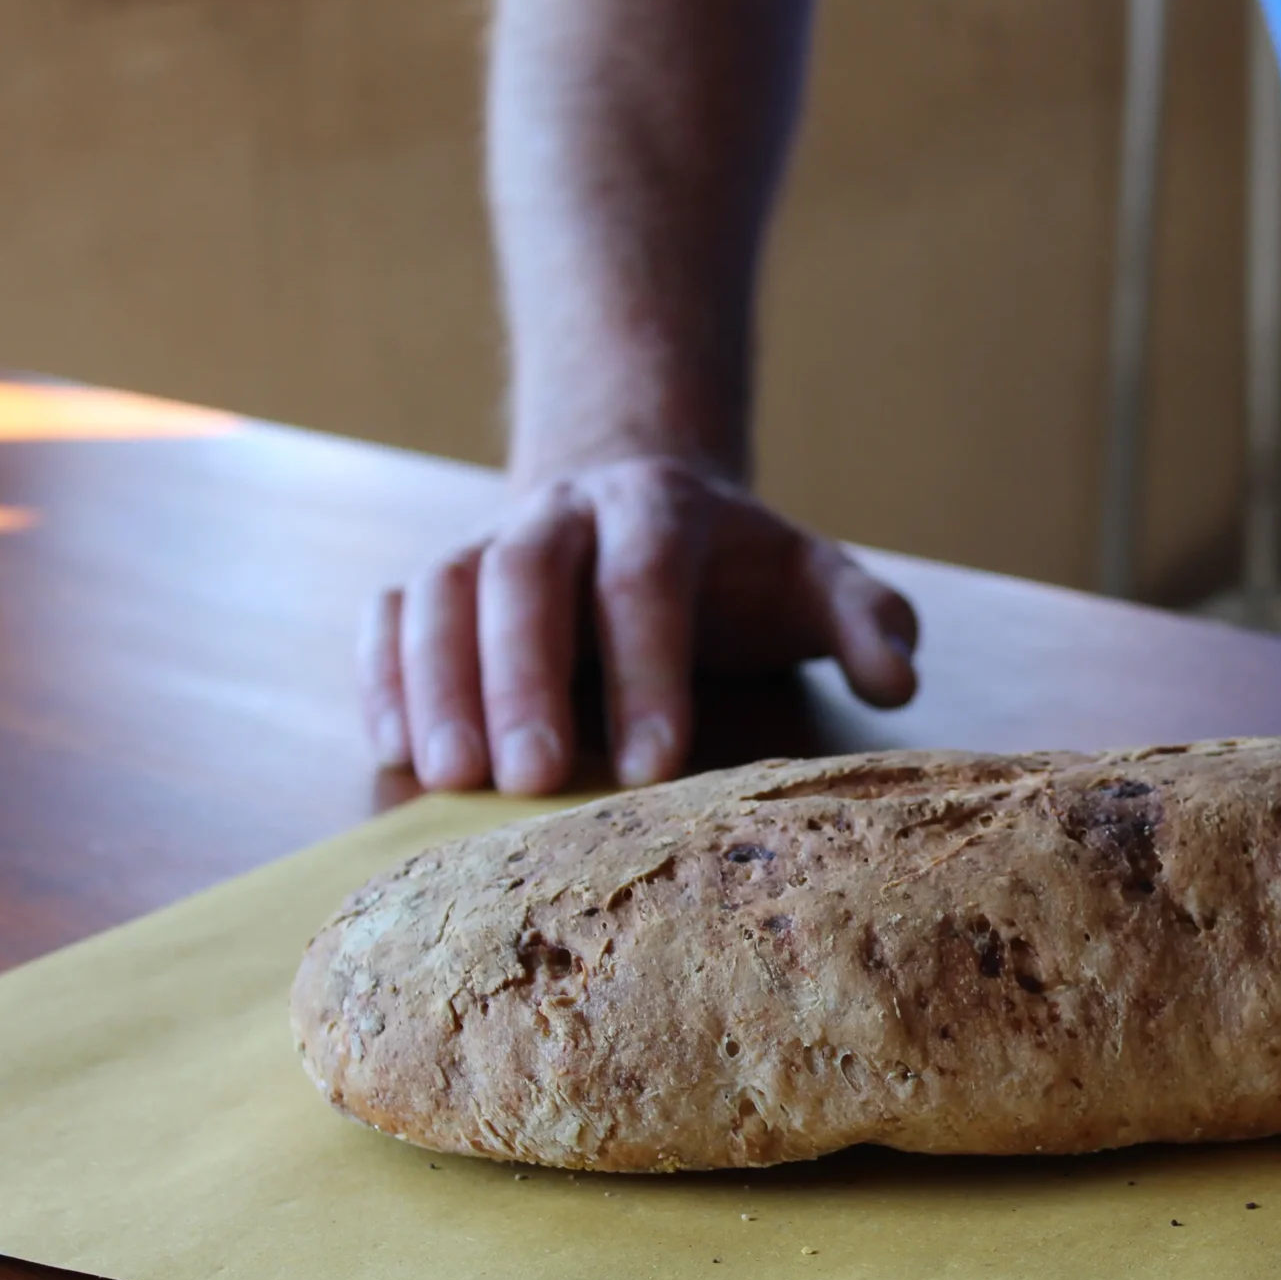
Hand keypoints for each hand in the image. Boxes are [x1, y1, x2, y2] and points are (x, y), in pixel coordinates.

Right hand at [360, 455, 917, 793]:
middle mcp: (562, 512)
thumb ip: (870, 620)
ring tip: (448, 781)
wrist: (639, 498)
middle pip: (525, 574)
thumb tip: (898, 679)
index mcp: (661, 509)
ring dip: (437, 681)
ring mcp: (488, 539)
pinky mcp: (436, 580)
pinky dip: (382, 673)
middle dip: (521, 676)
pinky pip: (388, 612)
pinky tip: (395, 750)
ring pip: (441, 590)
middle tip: (525, 781)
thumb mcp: (817, 581)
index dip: (645, 666)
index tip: (650, 766)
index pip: (646, 575)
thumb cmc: (738, 572)